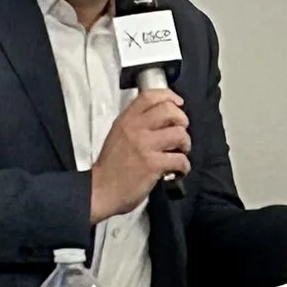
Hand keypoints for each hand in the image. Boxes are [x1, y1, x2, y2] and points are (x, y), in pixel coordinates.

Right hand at [89, 90, 192, 222]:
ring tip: (180, 153)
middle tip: (180, 133)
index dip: (169, 96)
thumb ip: (136, 124)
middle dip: (183, 121)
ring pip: (179, 134)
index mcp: (126, 119)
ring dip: (185, 144)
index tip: (179, 104)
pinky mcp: (153, 164)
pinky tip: (178, 171)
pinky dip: (184, 167)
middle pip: (169, 110)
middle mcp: (135, 128)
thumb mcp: (118, 135)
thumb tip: (164, 119)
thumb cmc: (111, 165)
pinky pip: (180, 159)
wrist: (100, 190)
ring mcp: (145, 145)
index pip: (149, 96)